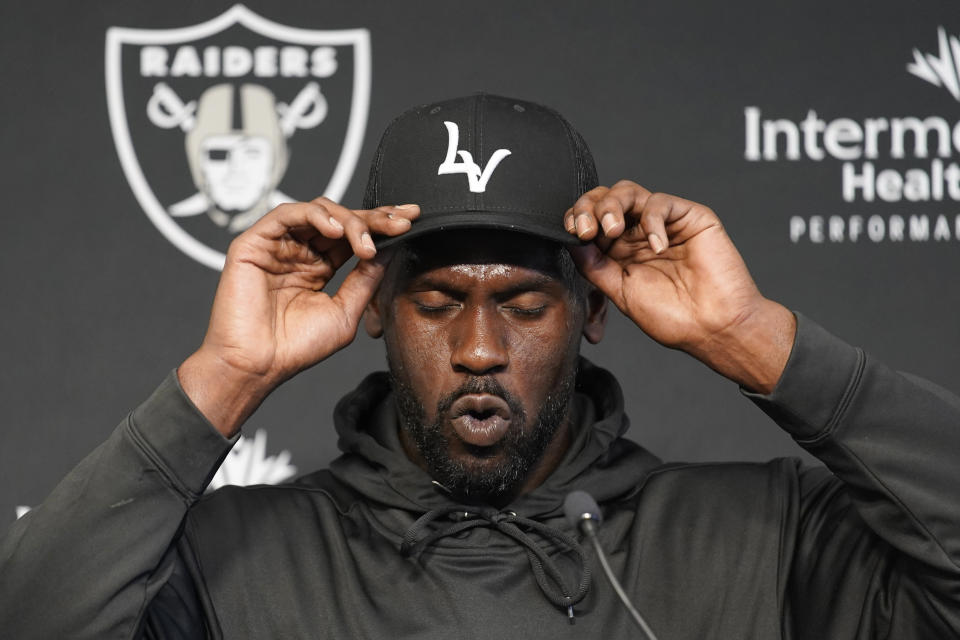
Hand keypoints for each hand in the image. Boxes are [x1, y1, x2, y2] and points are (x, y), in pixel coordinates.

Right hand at [179, 198, 418, 435]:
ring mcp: (277, 245)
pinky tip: (336, 230)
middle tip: (400, 223)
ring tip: (366, 242)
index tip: (411, 221)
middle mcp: (299, 252)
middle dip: (374, 218)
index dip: (380, 227)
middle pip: (340, 219)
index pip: (353, 238)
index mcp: (319, 268)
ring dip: (349, 220)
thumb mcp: (345, 311)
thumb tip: (390, 251)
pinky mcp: (255, 242)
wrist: (258, 365)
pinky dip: (315, 215)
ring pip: (318, 211)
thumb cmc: (296, 347)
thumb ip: (365, 280)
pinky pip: (287, 214)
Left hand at [566, 181, 793, 392]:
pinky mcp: (690, 217)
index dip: (578, 218)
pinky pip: (661, 202)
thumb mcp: (620, 292)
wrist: (713, 327)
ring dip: (612, 205)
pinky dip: (651, 220)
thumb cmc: (672, 317)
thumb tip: (572, 241)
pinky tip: (656, 246)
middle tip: (587, 229)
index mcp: (621, 250)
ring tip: (611, 230)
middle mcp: (640, 233)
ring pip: (629, 192)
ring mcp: (664, 223)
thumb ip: (594, 265)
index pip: (592, 220)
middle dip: (589, 207)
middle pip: (606, 199)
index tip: (572, 232)